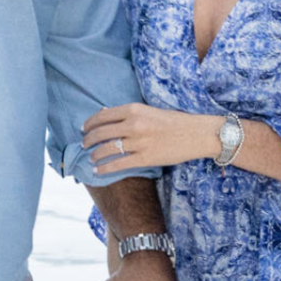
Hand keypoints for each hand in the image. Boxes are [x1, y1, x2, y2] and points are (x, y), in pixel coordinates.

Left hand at [83, 103, 219, 173]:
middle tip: (84, 144)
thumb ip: (127, 113)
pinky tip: (98, 170)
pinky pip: (118, 164)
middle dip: (88, 140)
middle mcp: (134, 124)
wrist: (196, 134)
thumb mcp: (149, 111)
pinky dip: (105, 168)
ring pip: (107, 149)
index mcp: (134, 109)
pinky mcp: (145, 158)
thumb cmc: (174, 121)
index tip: (84, 129)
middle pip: (101, 132)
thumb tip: (103, 112)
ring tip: (92, 158)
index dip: (90, 123)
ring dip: (95, 154)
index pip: (103, 116)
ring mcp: (139, 142)